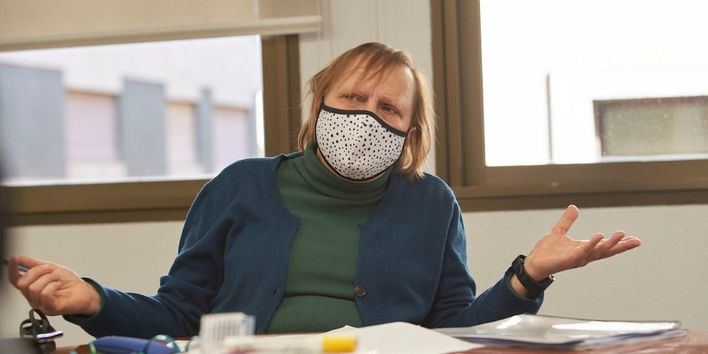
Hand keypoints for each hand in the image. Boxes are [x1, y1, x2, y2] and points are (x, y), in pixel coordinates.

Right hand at [8, 256, 101, 315]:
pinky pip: (45, 294)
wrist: (85, 292)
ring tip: (58, 279)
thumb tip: (18, 258)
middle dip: (37, 271)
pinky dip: (54, 285)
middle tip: (50, 269)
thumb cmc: (69, 283)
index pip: (14, 280)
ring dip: (49, 278)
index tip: (14, 259)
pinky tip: (59, 285)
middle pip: (23, 283)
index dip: (12, 270)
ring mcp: (41, 305)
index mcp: (31, 288)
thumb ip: (34, 264)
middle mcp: (33, 298)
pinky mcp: (50, 309)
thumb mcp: (50, 269)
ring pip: (34, 288)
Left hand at [524, 205, 641, 280]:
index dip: (619, 243)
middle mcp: (583, 255)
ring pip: (597, 252)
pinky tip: (598, 238)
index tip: (635, 239)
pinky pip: (581, 253)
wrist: (533, 262)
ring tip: (621, 235)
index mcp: (583, 248)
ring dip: (609, 244)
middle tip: (635, 240)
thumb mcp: (559, 231)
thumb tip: (574, 207)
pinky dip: (591, 246)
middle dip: (620, 246)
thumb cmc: (547, 251)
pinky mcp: (567, 260)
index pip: (605, 246)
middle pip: (606, 251)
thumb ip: (567, 221)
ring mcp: (577, 258)